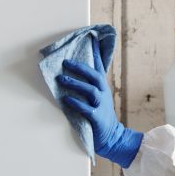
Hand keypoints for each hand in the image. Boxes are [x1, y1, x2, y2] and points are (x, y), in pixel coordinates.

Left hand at [56, 36, 142, 167]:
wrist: (113, 138)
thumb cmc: (101, 116)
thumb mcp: (98, 97)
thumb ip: (89, 84)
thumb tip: (75, 71)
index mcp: (102, 87)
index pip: (99, 66)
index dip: (95, 52)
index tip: (90, 37)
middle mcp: (103, 93)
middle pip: (94, 76)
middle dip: (80, 67)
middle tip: (65, 62)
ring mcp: (101, 105)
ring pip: (89, 90)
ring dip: (74, 84)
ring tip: (61, 80)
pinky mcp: (97, 118)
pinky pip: (86, 109)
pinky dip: (76, 103)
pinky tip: (66, 100)